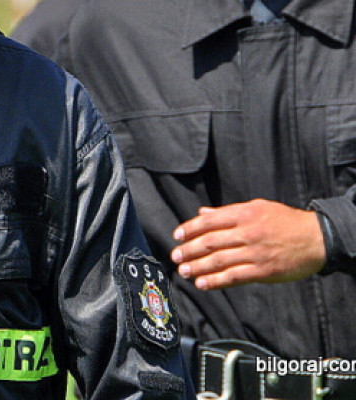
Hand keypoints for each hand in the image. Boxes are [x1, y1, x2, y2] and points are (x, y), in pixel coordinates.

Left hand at [171, 200, 325, 289]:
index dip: (190, 229)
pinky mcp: (264, 271)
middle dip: (189, 250)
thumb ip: (228, 213)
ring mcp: (255, 253)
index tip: (177, 236)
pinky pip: (234, 276)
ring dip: (198, 267)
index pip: (209, 221)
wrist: (317, 238)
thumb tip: (203, 214)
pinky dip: (216, 281)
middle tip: (175, 256)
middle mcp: (247, 232)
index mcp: (244, 214)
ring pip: (219, 261)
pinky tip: (202, 283)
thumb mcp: (257, 208)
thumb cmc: (285, 221)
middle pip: (210, 242)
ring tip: (184, 271)